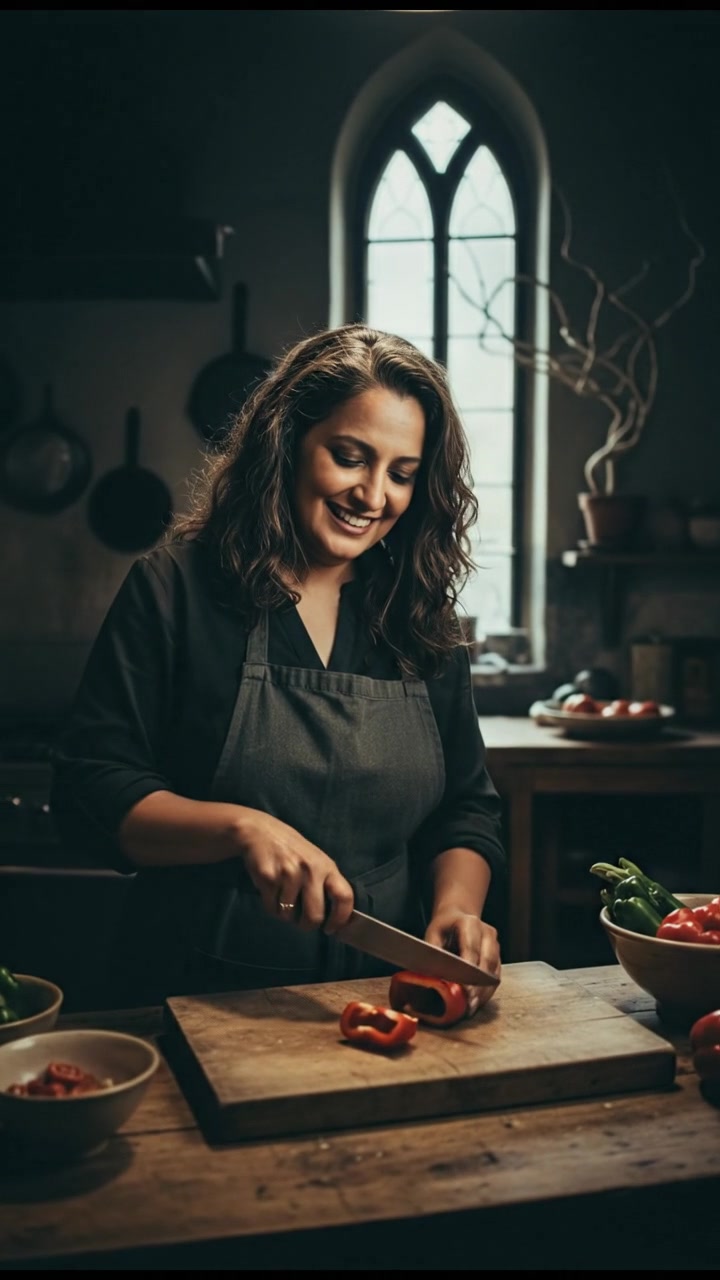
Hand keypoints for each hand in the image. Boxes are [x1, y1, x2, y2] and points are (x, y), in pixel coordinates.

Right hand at [234, 808, 354, 931]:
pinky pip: (271, 908)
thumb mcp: (315, 861)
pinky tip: (270, 891)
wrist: (260, 832)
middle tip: (302, 922)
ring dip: (284, 913)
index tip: (331, 929)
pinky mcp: (269, 878)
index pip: (344, 897)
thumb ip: (325, 883)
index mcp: (326, 866)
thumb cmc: (291, 851)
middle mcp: (310, 869)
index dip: (340, 919)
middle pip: (314, 916)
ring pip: (289, 915)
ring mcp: (289, 873)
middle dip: (307, 925)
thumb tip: (334, 917)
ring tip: (282, 896)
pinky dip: (270, 906)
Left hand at [424, 907, 500, 1016]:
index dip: (468, 971)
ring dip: (484, 991)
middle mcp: (487, 932)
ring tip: (472, 1007)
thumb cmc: (443, 927)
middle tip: (469, 1004)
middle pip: (487, 962)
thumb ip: (434, 953)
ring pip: (494, 972)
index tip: (464, 989)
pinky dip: (487, 991)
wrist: (457, 917)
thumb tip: (434, 975)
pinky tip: (477, 1002)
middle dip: (478, 985)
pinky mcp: (498, 957)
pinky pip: (496, 977)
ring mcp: (495, 944)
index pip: (472, 949)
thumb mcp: (433, 934)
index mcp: (470, 923)